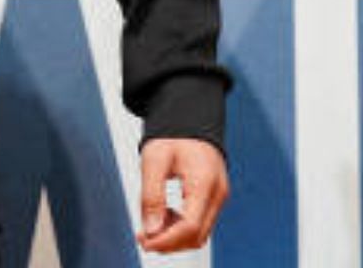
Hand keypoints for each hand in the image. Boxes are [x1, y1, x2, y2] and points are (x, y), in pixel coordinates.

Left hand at [136, 137, 227, 253]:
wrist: (191, 119)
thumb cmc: (174, 135)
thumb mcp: (154, 158)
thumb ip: (152, 194)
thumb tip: (151, 229)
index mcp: (204, 181)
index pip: (190, 226)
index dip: (165, 239)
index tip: (143, 239)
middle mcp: (217, 192)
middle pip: (197, 236)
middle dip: (168, 243)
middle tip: (143, 235)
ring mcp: (219, 196)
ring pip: (200, 234)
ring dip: (174, 238)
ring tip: (152, 224)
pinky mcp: (215, 198)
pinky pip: (201, 224)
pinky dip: (181, 229)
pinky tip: (165, 217)